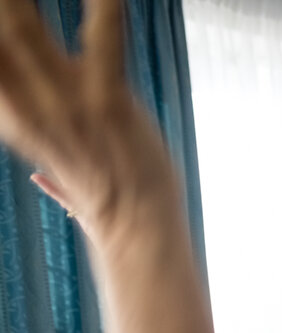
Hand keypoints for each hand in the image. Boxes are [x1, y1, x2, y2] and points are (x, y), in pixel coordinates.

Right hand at [0, 0, 177, 240]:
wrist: (139, 232)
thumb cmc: (108, 199)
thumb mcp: (67, 176)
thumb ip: (51, 167)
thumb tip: (42, 179)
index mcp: (12, 118)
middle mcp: (25, 106)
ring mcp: (65, 104)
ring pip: (22, 32)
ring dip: (14, 4)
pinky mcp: (107, 103)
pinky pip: (104, 44)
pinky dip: (105, 10)